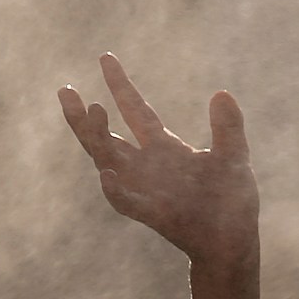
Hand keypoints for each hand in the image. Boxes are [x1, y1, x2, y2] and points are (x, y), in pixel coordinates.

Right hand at [59, 53, 258, 267]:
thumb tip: (222, 93)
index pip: (136, 110)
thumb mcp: (234, 157)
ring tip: (91, 110)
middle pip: (106, 135)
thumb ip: (228, 128)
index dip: (121, 85)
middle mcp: (146, 165)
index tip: (105, 58)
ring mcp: (142, 189)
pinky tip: (107, 174)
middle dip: (85, 116)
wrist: (231, 240)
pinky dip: (115, 189)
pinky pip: (125, 201)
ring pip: (107, 161)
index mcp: (163, 147)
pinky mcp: (149, 213)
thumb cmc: (230, 199)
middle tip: (64, 90)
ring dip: (97, 137)